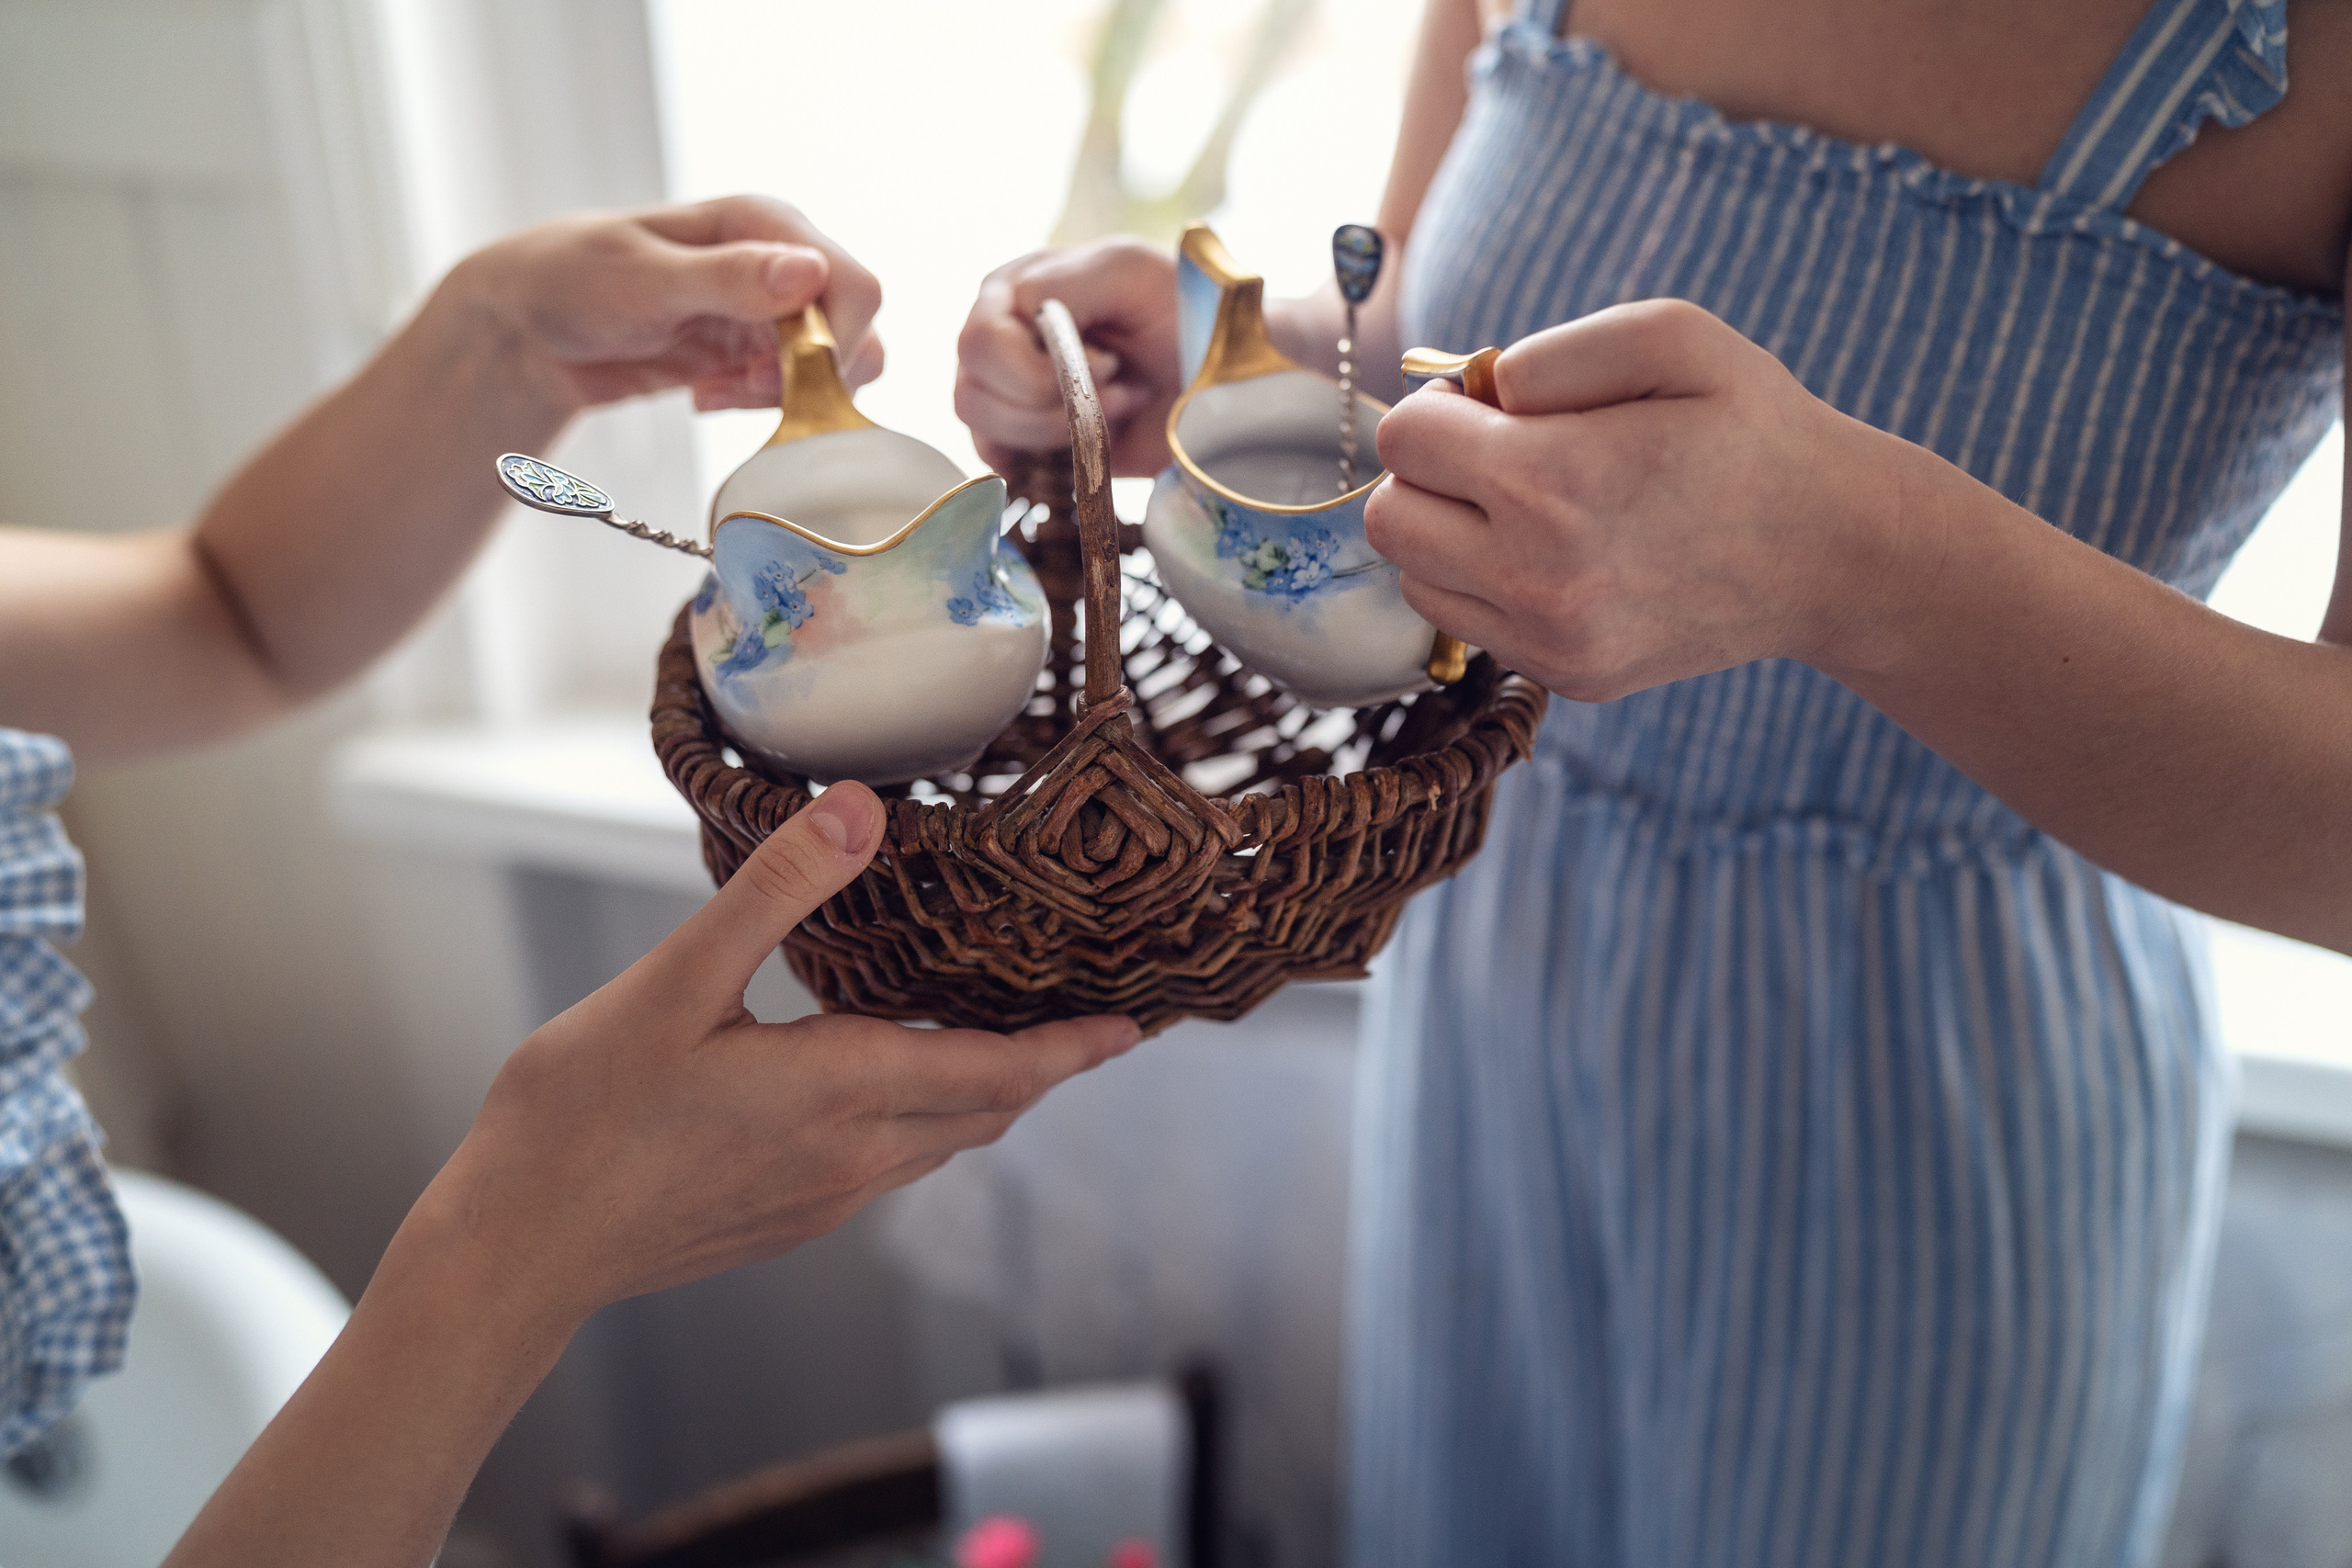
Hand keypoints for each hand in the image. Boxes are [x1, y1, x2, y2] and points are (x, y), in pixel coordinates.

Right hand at [400, 781, 1138, 1329]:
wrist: (515, 1251)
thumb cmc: (578, 1118)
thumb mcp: (674, 984)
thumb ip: (775, 893)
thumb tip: (861, 809)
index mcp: (838, 1094)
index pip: (998, 1071)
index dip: (1073, 1048)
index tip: (1135, 1026)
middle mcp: (852, 1158)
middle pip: (987, 1111)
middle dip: (1048, 1067)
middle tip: (1095, 1021)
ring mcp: (823, 1199)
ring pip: (943, 1142)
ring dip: (989, 1093)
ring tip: (1014, 1039)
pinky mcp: (790, 1219)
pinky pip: (894, 1164)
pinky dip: (930, 1118)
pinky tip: (896, 1081)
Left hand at [444, 194, 884, 416]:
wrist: (528, 327)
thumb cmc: (571, 279)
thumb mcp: (645, 279)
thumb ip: (729, 278)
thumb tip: (811, 272)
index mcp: (766, 224)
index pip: (853, 286)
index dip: (833, 342)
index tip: (780, 377)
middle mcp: (782, 263)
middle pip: (854, 334)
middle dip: (808, 378)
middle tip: (739, 388)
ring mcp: (771, 312)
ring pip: (832, 371)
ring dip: (783, 398)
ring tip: (713, 394)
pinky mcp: (754, 354)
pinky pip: (795, 393)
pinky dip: (760, 407)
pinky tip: (705, 397)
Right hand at [956, 238, 1181, 475]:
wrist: (1218, 380)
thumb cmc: (1180, 314)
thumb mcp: (1131, 271)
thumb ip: (1069, 280)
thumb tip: (1023, 313)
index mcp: (1013, 288)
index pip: (982, 343)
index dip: (1042, 368)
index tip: (1111, 363)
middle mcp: (998, 338)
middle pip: (971, 392)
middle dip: (1048, 405)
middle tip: (1116, 394)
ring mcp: (1005, 392)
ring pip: (980, 430)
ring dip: (1051, 433)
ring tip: (1109, 416)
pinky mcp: (1022, 439)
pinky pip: (995, 461)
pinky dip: (1038, 460)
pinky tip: (1083, 444)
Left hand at [1365, 300, 1914, 700]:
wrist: (1833, 554)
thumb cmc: (1752, 428)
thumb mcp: (1671, 335)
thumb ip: (1552, 350)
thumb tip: (1473, 391)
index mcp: (1551, 479)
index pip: (1403, 440)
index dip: (1440, 408)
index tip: (1491, 407)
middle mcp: (1535, 573)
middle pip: (1390, 519)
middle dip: (1428, 475)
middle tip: (1497, 456)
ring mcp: (1549, 638)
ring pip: (1418, 580)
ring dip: (1449, 535)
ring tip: (1530, 506)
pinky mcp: (1567, 677)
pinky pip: (1474, 626)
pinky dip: (1492, 587)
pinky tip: (1563, 555)